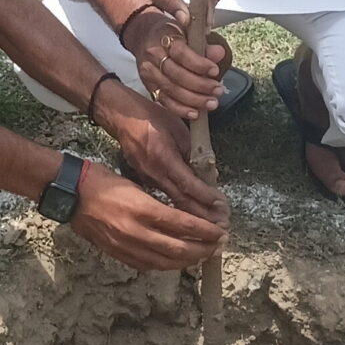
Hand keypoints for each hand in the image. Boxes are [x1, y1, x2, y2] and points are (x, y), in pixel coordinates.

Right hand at [68, 161, 226, 270]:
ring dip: (187, 261)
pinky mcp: (116, 253)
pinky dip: (166, 265)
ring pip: (164, 261)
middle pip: (178, 248)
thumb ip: (158, 204)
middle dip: (202, 249)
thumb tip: (184, 218)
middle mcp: (135, 231)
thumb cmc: (102, 180)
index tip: (220, 231)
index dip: (205, 231)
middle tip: (219, 246)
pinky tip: (176, 262)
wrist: (70, 193)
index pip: (183, 225)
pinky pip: (146, 265)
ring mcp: (125, 246)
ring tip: (203, 256)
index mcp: (142, 209)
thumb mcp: (135, 184)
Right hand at [94, 84, 228, 222]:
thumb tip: (209, 174)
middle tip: (221, 226)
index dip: (206, 197)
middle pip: (181, 202)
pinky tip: (190, 218)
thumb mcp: (178, 130)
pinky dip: (178, 209)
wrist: (123, 117)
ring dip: (192, 216)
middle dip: (202, 217)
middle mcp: (154, 174)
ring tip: (210, 227)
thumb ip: (193, 152)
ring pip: (171, 204)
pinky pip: (163, 198)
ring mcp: (146, 180)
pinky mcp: (143, 181)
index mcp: (164, 159)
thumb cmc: (152, 118)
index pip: (188, 185)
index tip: (221, 207)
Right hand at [120, 7, 229, 118]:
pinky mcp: (149, 86)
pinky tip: (195, 113)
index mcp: (164, 38)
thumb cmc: (170, 33)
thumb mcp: (186, 30)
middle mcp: (153, 57)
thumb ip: (203, 42)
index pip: (181, 54)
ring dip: (194, 100)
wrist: (144, 36)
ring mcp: (149, 73)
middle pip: (176, 75)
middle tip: (218, 90)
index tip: (215, 70)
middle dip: (200, 85)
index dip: (199, 64)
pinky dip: (180, 109)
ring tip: (211, 103)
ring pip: (171, 90)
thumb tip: (219, 53)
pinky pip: (164, 101)